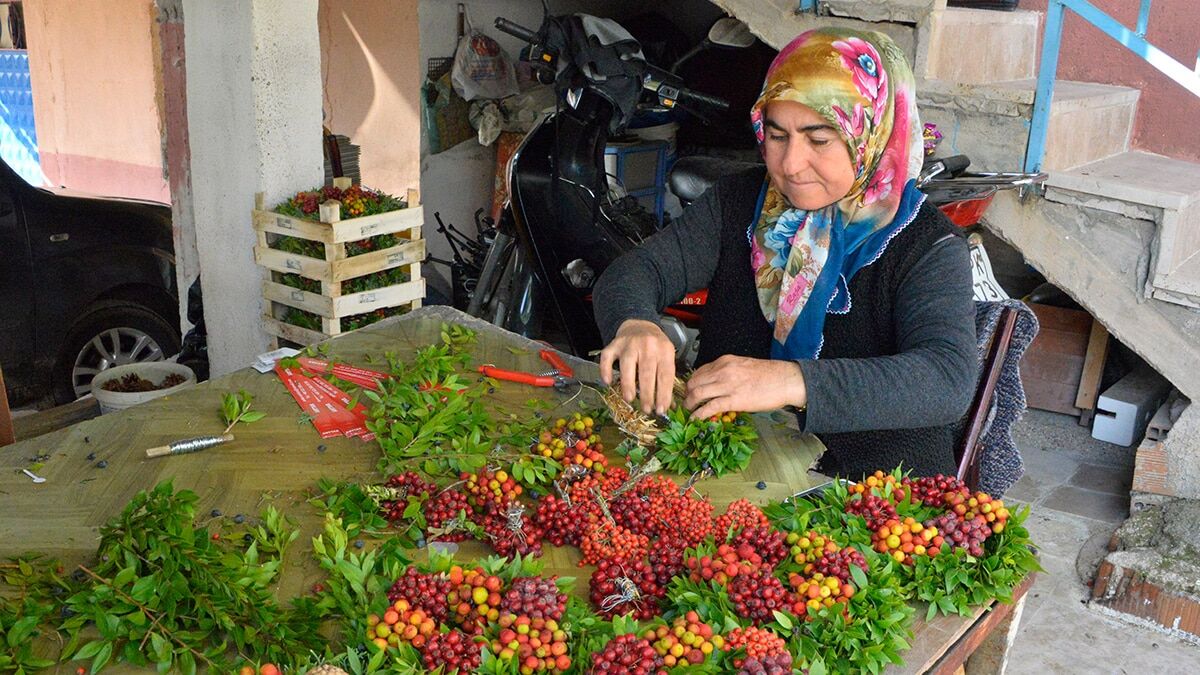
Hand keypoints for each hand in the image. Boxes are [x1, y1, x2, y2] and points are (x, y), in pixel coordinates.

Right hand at [598, 319, 675, 414]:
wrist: (639, 325)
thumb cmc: (654, 346)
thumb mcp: (666, 357)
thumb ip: (666, 379)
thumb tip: (667, 406)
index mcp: (664, 350)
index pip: (665, 375)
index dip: (663, 394)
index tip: (661, 409)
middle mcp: (647, 345)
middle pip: (647, 372)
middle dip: (647, 394)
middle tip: (647, 410)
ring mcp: (629, 344)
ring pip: (627, 365)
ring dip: (628, 384)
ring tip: (629, 399)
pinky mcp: (614, 344)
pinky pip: (607, 358)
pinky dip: (606, 370)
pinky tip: (608, 382)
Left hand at [684, 355, 805, 419]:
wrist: (785, 380)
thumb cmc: (769, 375)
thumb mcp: (743, 366)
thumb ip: (728, 372)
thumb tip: (717, 383)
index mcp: (725, 361)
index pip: (699, 371)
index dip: (692, 383)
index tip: (691, 391)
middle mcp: (722, 371)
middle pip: (694, 382)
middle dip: (687, 394)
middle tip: (687, 403)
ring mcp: (727, 385)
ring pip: (697, 394)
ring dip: (689, 405)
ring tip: (688, 412)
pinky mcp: (733, 400)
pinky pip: (709, 408)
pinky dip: (698, 415)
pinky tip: (694, 419)